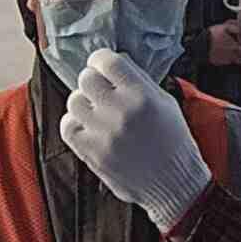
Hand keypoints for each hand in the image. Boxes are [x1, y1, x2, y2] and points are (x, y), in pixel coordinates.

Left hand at [60, 50, 211, 233]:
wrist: (173, 182)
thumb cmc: (173, 140)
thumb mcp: (165, 102)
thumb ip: (139, 80)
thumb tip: (116, 61)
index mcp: (141, 95)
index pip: (107, 61)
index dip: (101, 59)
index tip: (102, 65)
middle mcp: (120, 111)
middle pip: (86, 78)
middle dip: (93, 80)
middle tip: (100, 89)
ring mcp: (103, 134)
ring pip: (73, 101)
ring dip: (83, 102)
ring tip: (95, 110)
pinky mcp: (92, 153)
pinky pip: (67, 127)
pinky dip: (75, 123)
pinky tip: (88, 126)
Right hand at [208, 22, 240, 65]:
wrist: (201, 45)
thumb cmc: (213, 36)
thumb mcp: (226, 27)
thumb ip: (238, 28)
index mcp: (236, 48)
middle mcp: (233, 56)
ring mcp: (227, 60)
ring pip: (238, 61)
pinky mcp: (221, 62)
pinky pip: (230, 62)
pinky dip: (233, 60)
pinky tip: (233, 56)